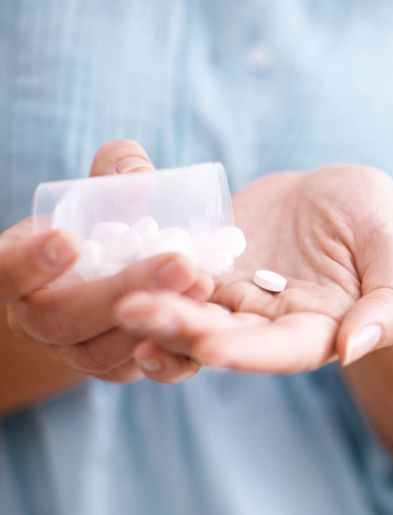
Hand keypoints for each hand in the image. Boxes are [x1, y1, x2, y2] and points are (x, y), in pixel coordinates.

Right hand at [3, 140, 212, 382]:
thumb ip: (114, 174)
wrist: (105, 281)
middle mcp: (33, 319)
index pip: (5, 272)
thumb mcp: (98, 193)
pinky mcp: (111, 369)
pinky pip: (135, 369)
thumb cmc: (98, 224)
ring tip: (201, 283)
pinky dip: (169, 349)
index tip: (67, 238)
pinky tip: (204, 318)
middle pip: (61, 318)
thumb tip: (140, 172)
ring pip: (100, 352)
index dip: (30, 261)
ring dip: (154, 319)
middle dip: (121, 291)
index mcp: (13, 271)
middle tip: (179, 264)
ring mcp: (70, 351)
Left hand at [116, 166, 392, 374]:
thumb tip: (352, 350)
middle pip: (227, 338)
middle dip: (183, 330)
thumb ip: (389, 303)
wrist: (333, 191)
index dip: (249, 352)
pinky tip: (123, 269)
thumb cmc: (374, 216)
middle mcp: (271, 325)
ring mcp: (235, 300)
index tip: (211, 346)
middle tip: (138, 312)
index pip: (285, 351)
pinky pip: (175, 280)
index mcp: (322, 329)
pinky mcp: (209, 270)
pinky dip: (150, 280)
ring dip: (157, 314)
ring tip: (123, 301)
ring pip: (193, 316)